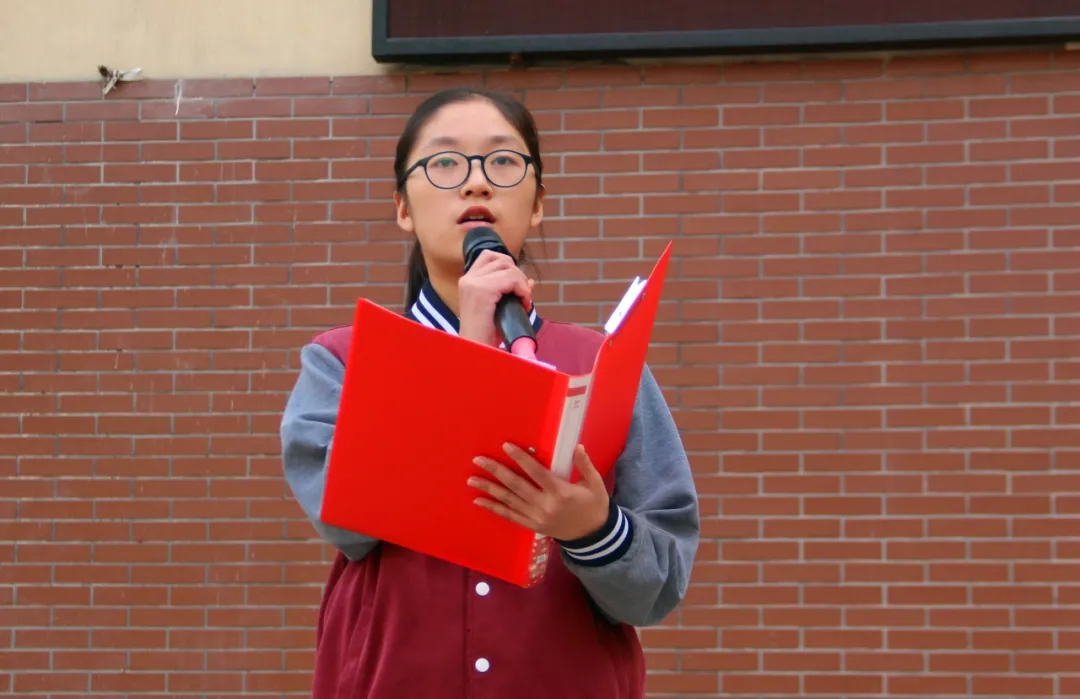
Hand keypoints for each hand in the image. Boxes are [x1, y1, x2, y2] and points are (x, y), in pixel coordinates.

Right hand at [458, 250, 532, 346]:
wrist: (476, 349)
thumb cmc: (487, 333)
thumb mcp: (500, 308)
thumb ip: (513, 291)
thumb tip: (531, 281)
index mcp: (468, 280)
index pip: (490, 256)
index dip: (508, 266)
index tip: (515, 286)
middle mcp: (468, 279)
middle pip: (501, 259)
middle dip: (518, 274)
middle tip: (522, 295)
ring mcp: (473, 284)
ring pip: (508, 268)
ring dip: (522, 283)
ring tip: (523, 301)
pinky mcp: (482, 291)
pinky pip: (511, 279)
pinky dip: (522, 290)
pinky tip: (524, 304)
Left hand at [469, 443, 609, 541]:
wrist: (593, 538)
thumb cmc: (594, 506)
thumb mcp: (595, 484)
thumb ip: (585, 465)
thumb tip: (577, 447)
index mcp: (560, 492)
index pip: (536, 472)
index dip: (520, 459)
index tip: (506, 446)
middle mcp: (545, 504)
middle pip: (516, 485)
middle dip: (496, 471)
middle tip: (478, 460)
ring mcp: (536, 517)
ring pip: (509, 501)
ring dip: (489, 489)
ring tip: (472, 479)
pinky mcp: (532, 526)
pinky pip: (509, 516)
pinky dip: (493, 508)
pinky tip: (479, 501)